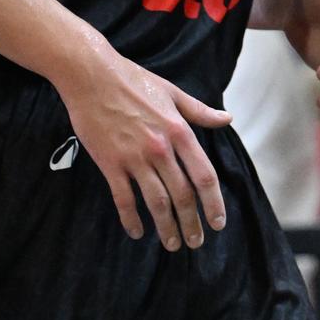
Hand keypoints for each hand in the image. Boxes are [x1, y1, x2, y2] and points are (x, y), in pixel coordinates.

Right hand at [57, 52, 231, 252]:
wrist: (91, 75)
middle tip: (195, 242)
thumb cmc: (132, 79)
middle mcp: (160, 148)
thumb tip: (227, 120)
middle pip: (182, 196)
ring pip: (157, 202)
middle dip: (191, 224)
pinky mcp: (110, 163)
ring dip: (167, 228)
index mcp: (179, 131)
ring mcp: (134, 157)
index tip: (217, 223)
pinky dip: (131, 219)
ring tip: (172, 244)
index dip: (213, 204)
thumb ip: (200, 111)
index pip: (204, 176)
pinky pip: (123, 199)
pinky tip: (136, 231)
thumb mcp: (172, 92)